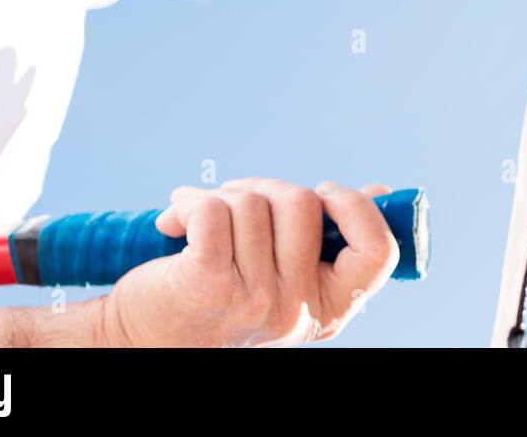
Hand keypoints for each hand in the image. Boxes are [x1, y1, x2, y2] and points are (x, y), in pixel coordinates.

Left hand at [96, 179, 396, 346]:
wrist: (145, 339)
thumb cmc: (222, 294)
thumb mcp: (286, 275)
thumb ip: (330, 238)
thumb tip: (381, 193)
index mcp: (329, 306)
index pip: (378, 252)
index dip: (356, 208)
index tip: (324, 194)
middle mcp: (296, 310)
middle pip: (303, 203)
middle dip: (264, 187)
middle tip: (236, 205)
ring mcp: (255, 302)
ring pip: (254, 201)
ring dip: (221, 196)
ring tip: (197, 219)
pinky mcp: (209, 286)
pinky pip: (213, 210)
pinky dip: (190, 202)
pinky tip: (173, 222)